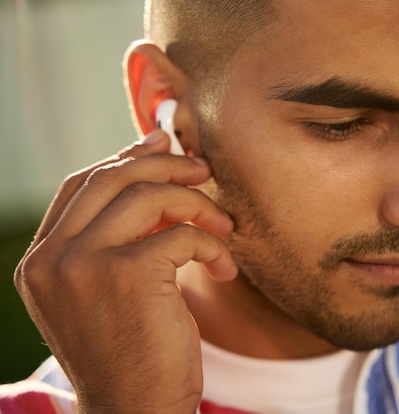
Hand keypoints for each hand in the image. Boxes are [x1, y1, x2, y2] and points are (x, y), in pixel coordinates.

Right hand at [14, 130, 236, 413]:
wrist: (136, 413)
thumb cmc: (131, 353)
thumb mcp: (105, 293)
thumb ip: (113, 239)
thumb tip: (150, 174)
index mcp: (40, 261)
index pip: (81, 185)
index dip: (124, 159)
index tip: (162, 146)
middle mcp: (51, 259)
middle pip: (111, 177)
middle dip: (164, 165)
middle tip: (202, 171)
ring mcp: (83, 265)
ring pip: (149, 197)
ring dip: (197, 204)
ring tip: (224, 226)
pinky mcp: (127, 275)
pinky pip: (182, 233)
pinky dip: (212, 242)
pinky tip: (223, 268)